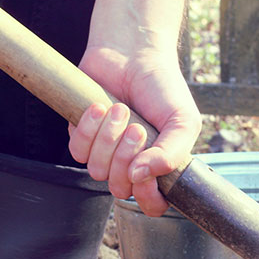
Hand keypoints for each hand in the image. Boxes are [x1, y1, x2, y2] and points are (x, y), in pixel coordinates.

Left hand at [67, 0, 200, 216]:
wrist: (133, 53)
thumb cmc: (162, 87)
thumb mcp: (182, 120)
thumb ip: (172, 154)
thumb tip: (141, 176)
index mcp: (158, 168)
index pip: (152, 205)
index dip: (148, 196)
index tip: (149, 171)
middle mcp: (130, 165)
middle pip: (120, 189)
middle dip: (127, 157)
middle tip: (138, 126)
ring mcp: (105, 153)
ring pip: (97, 171)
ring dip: (109, 138)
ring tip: (121, 110)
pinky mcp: (81, 136)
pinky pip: (76, 150)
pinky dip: (88, 127)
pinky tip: (100, 106)